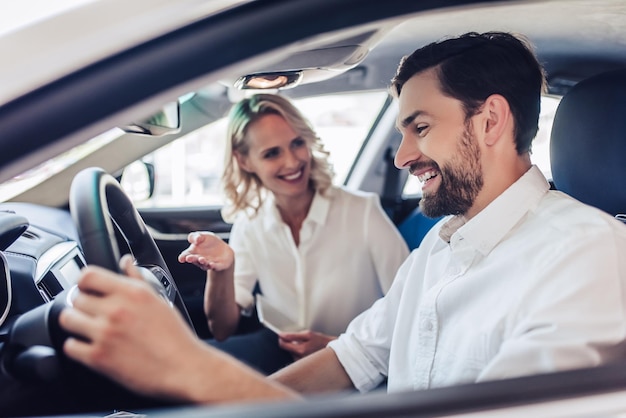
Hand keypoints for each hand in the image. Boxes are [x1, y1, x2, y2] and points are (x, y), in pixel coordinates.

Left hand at [59, 254, 207, 399]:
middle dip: (82, 304)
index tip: (88, 288)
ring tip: (87, 327)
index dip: (84, 281)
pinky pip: (70, 346)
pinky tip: (89, 346)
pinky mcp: (98, 358)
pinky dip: (76, 346)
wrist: (183, 368)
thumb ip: (137, 278)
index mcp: (132, 293)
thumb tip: (126, 261)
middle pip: (76, 297)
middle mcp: (116, 310)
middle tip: (91, 312)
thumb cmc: (174, 336)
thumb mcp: (158, 300)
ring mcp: (105, 334)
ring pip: (68, 319)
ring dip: (75, 322)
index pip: (88, 275)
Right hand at [177, 231, 233, 271]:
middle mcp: (199, 260)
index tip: (181, 258)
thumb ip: (196, 236)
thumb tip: (196, 240)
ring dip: (203, 262)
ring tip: (201, 259)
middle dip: (192, 259)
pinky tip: (211, 264)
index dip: (183, 257)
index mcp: (193, 252)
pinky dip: (213, 266)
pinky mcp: (218, 265)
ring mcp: (208, 263)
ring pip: (205, 264)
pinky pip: (215, 267)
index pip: (186, 255)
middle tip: (188, 258)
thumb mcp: (203, 236)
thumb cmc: (209, 242)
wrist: (223, 249)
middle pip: (195, 260)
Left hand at [278, 330, 336, 359]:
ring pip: (291, 353)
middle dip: (289, 344)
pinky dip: (298, 352)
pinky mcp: (303, 365)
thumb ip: (293, 335)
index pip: (283, 345)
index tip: (283, 336)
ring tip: (305, 345)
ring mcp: (301, 363)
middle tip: (298, 340)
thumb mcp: (308, 334)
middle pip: (286, 349)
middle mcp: (299, 359)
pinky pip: (295, 357)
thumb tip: (281, 335)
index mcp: (300, 350)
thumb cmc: (320, 341)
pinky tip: (306, 350)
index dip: (281, 339)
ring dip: (294, 348)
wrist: (331, 350)